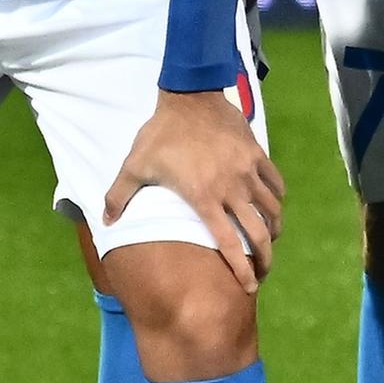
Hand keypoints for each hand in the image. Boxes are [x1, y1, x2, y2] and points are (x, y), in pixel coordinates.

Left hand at [102, 86, 286, 290]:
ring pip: (272, 209)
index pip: (228, 242)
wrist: (189, 96)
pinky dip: (277, 198)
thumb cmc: (160, 134)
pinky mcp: (256, 154)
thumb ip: (119, 195)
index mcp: (203, 197)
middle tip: (263, 271)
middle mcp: (231, 188)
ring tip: (269, 240)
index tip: (249, 286)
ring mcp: (247, 170)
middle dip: (265, 257)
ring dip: (273, 229)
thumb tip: (106, 222)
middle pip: (258, 232)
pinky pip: (275, 182)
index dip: (241, 268)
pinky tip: (273, 205)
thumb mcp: (135, 165)